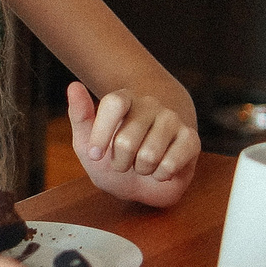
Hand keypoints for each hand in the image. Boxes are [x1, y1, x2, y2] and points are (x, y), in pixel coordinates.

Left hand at [67, 81, 198, 205]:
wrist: (143, 180)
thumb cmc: (113, 158)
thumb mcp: (87, 143)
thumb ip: (80, 116)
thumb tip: (74, 85)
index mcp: (124, 99)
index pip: (113, 103)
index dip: (101, 134)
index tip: (94, 154)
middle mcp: (150, 104)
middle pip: (126, 139)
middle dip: (120, 162)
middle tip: (123, 162)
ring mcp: (173, 120)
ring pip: (149, 155)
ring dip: (141, 170)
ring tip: (142, 165)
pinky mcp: (191, 139)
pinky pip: (170, 164)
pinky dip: (161, 175)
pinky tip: (162, 170)